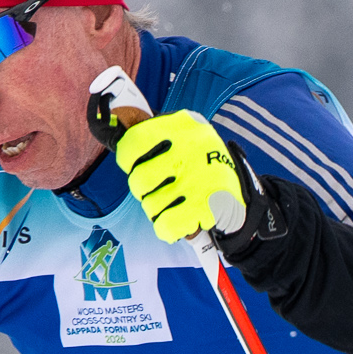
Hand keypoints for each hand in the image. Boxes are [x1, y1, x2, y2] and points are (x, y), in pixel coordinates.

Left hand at [114, 108, 247, 242]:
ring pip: (151, 206)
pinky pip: (165, 225)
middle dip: (144, 192)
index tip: (135, 165)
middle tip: (160, 189)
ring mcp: (199, 178)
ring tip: (176, 203)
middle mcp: (191, 148)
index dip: (127, 159)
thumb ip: (152, 135)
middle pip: (139, 180)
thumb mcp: (184, 136)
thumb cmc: (201, 164)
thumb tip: (110, 128)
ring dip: (158, 211)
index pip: (133, 143)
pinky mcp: (205, 206)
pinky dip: (168, 228)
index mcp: (183, 125)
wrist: (242, 194)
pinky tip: (181, 220)